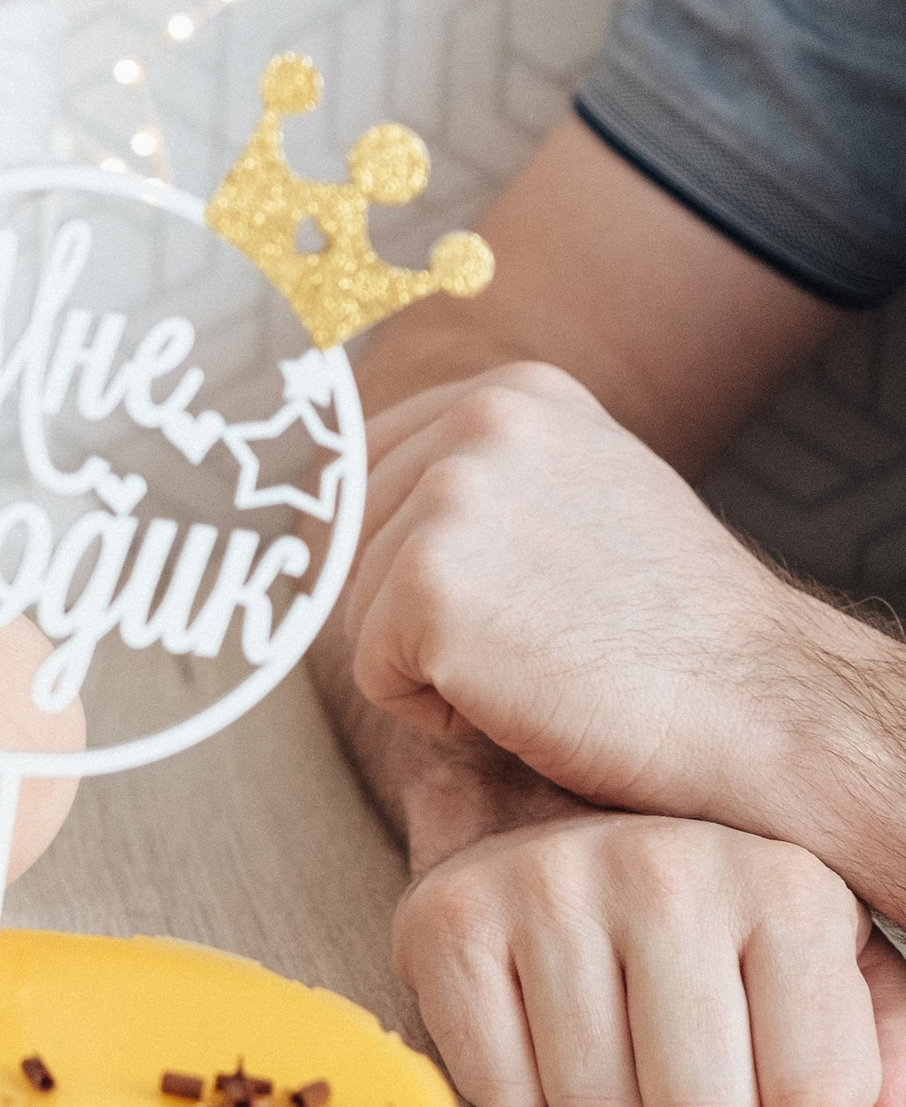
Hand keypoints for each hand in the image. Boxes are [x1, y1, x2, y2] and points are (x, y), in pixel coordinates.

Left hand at [341, 362, 905, 912]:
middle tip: (538, 640)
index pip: (367, 468)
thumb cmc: (669, 630)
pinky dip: (434, 715)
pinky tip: (527, 700)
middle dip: (419, 613)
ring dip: (430, 665)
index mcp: (514, 391)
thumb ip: (485, 475)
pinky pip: (371, 676)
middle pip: (350, 540)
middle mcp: (478, 421)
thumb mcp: (582, 497)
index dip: (404, 555)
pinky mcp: (430, 588)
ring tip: (541, 663)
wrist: (759, 707)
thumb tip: (347, 497)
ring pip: (353, 609)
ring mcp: (451, 499)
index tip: (491, 596)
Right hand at [395, 812, 905, 1106]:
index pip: (819, 1103)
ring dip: (600, 1104)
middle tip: (667, 1042)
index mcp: (786, 885)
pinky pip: (499, 1091)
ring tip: (602, 1024)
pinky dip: (514, 1083)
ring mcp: (549, 883)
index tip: (753, 1048)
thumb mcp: (822, 969)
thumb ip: (885, 1056)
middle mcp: (669, 867)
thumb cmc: (705, 925)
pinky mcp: (448, 916)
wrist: (547, 822)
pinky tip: (531, 1014)